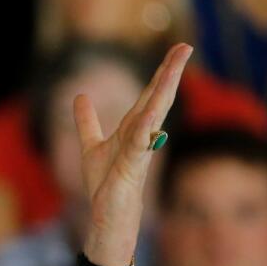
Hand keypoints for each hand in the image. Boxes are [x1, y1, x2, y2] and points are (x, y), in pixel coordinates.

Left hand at [73, 44, 192, 265]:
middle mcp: (141, 137)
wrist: (108, 220)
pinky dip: (145, 128)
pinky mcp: (131, 170)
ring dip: (164, 91)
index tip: (178, 47)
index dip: (162, 72)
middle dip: (170, 72)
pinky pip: (140, 144)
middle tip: (186, 45)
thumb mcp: (91, 146)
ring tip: (176, 66)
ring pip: (154, 115)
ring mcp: (139, 152)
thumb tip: (80, 96)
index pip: (149, 95)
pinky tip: (151, 113)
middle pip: (157, 99)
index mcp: (132, 129)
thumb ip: (87, 122)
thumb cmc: (105, 186)